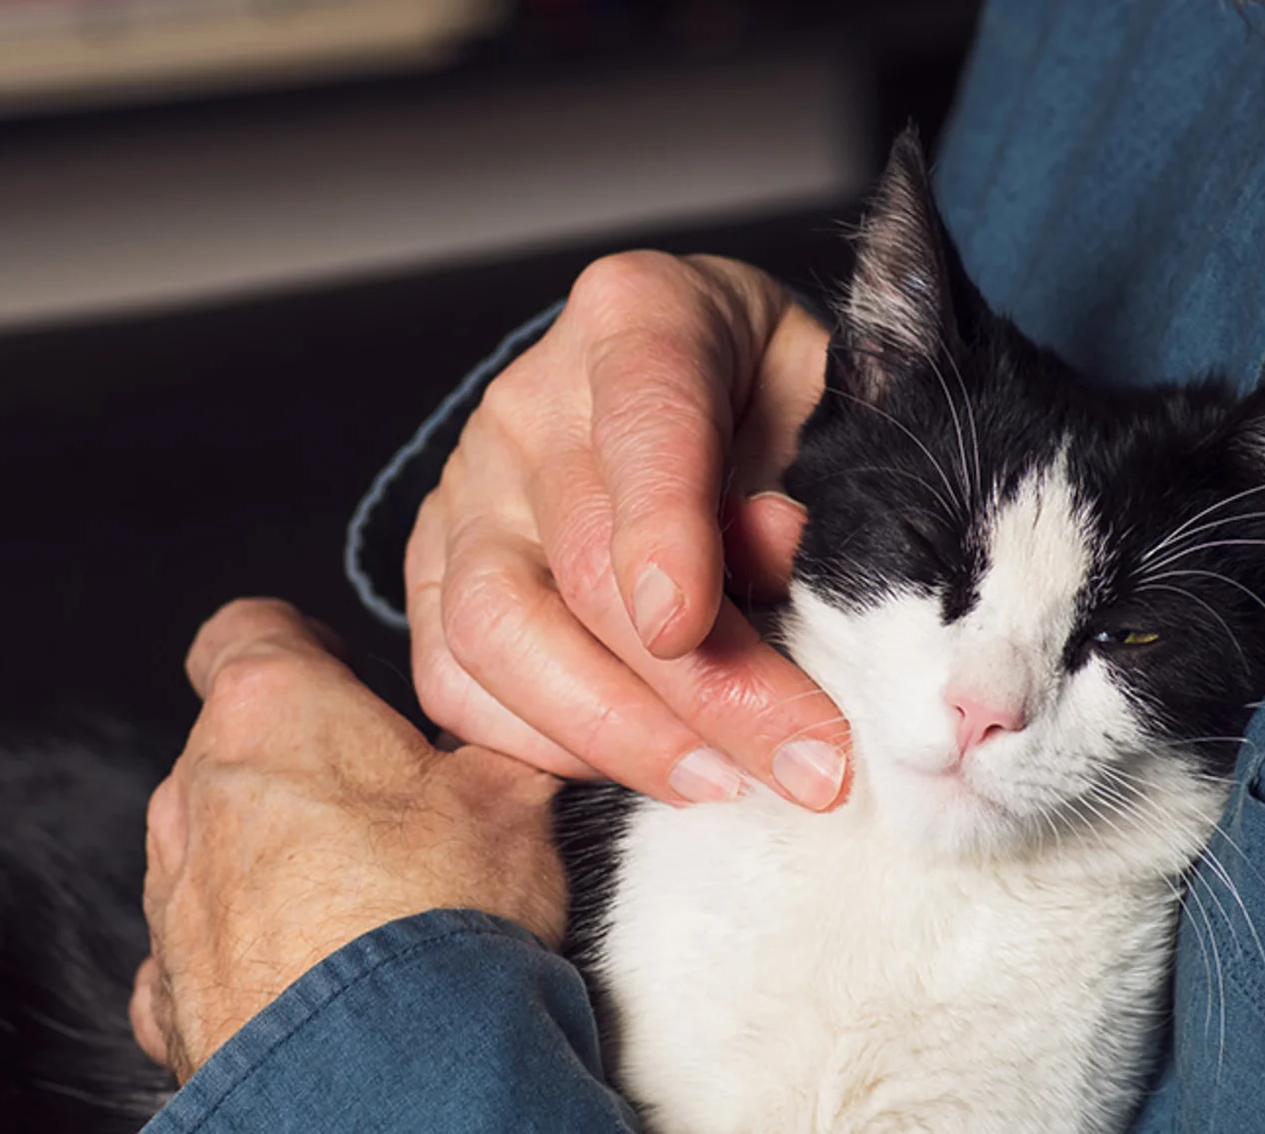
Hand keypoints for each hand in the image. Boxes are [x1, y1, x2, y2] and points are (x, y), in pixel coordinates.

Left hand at [130, 598, 566, 1081]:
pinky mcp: (169, 990)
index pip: (248, 631)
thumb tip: (512, 734)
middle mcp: (197, 792)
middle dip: (304, 771)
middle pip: (237, 749)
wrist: (385, 1074)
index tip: (332, 663)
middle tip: (391, 811)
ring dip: (274, 865)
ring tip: (367, 911)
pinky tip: (310, 981)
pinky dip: (246, 958)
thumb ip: (493, 744)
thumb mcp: (512, 796)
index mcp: (270, 712)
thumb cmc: (438, 925)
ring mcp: (172, 895)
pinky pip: (200, 953)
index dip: (296, 641)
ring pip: (215, 851)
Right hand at [408, 251, 849, 809]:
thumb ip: (817, 471)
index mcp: (638, 319)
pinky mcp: (434, 576)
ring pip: (498, 631)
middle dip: (699, 686)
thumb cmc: (773, 400)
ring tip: (721, 786)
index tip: (687, 628)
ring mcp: (466, 492)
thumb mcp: (830, 399)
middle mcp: (529, 403)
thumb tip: (771, 561)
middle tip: (803, 763)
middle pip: (584, 561)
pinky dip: (544, 746)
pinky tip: (641, 774)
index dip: (661, 531)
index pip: (642, 421)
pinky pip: (456, 682)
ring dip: (616, 732)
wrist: (690, 391)